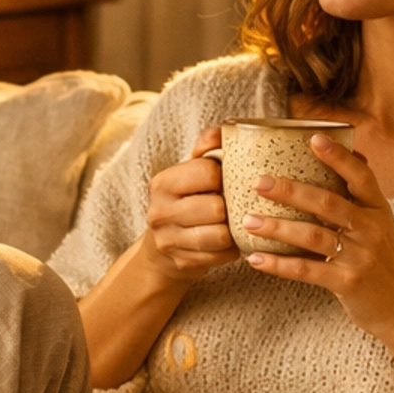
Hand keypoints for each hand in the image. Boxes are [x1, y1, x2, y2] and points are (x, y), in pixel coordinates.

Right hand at [140, 127, 239, 287]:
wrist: (162, 250)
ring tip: (233, 224)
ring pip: (220, 235)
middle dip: (230, 207)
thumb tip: (227, 129)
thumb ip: (208, 147)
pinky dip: (231, 249)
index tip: (224, 181)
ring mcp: (169, 241)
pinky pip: (222, 256)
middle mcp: (160, 212)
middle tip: (232, 206)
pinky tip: (229, 242)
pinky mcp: (182, 263)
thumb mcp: (190, 172)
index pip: (207, 172)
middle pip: (216, 208)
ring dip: (232, 230)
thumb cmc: (186, 201)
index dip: (224, 176)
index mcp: (163, 182)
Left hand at [240, 133, 393, 392]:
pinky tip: (255, 259)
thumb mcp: (380, 224)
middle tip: (259, 181)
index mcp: (378, 209)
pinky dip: (279, 265)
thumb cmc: (384, 262)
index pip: (361, 175)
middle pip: (328, 202)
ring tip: (248, 221)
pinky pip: (307, 270)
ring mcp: (361, 256)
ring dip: (277, 228)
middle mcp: (371, 229)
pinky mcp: (348, 283)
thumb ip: (362, 196)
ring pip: (313, 236)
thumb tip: (351, 152)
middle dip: (291, 190)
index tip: (313, 138)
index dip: (338, 156)